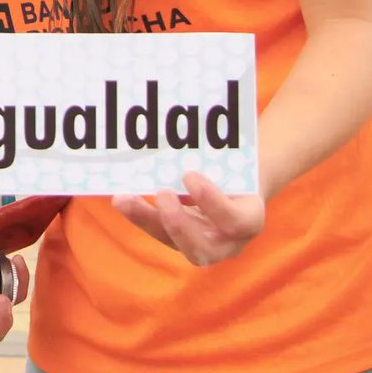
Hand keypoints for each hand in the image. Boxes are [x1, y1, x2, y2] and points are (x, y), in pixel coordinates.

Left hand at [112, 171, 264, 265]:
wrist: (240, 187)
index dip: (212, 202)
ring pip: (173, 242)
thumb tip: (187, 125)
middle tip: (161, 193)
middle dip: (177, 223)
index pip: (236, 222)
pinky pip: (159, 231)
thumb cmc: (237, 170)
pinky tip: (122, 198)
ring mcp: (203, 244)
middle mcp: (228, 243)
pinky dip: (140, 215)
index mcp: (249, 221)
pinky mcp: (180, 239)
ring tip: (123, 199)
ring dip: (146, 220)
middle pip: (202, 247)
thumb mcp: (236, 165)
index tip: (190, 176)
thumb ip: (220, 158)